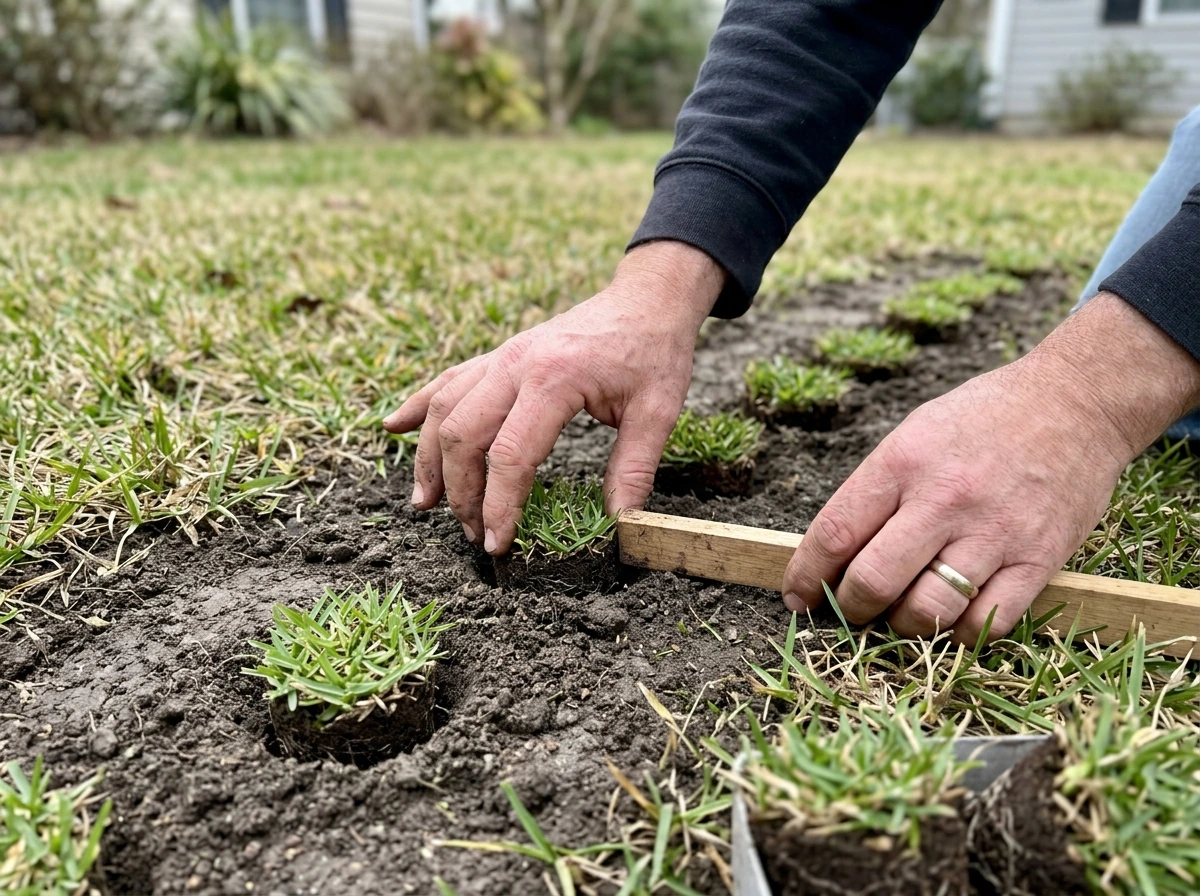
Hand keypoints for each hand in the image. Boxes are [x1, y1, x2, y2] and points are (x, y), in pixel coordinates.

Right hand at [384, 241, 724, 554]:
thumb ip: (634, 468)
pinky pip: (448, 380)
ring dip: (429, 459)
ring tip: (424, 503)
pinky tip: (392, 429)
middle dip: (460, 493)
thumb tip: (619, 525)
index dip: (499, 506)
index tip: (498, 545)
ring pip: (445, 409)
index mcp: (555, 379)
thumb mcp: (658, 412)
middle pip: (464, 435)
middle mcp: (516, 364)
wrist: (646, 297)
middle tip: (472, 535)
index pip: (510, 455)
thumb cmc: (654, 352)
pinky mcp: (499, 354)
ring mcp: (502, 356)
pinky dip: (418, 406)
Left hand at [782, 293, 1199, 643]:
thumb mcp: (913, 433)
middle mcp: (944, 499)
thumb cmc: (982, 418)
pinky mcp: (1039, 558)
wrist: (1076, 400)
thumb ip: (875, 491)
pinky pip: (988, 623)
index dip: (806, 575)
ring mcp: (994, 532)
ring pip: (927, 612)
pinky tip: (950, 620)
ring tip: (901, 616)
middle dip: (849, 608)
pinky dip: (959, 635)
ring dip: (902, 627)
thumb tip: (832, 554)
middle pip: (873, 581)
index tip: (796, 597)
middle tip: (849, 611)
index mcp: (903, 462)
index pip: (835, 533)